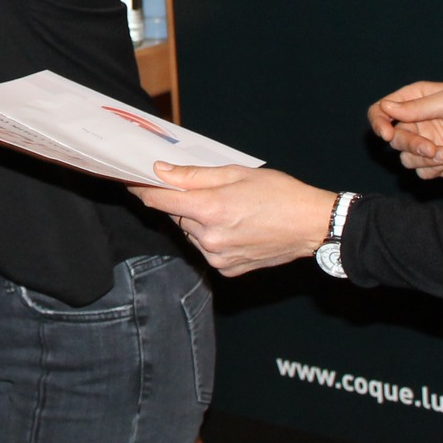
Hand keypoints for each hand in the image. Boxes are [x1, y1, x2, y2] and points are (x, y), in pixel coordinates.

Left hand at [130, 165, 337, 275]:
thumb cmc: (279, 194)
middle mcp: (209, 238)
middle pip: (176, 216)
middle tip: (204, 191)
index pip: (159, 201)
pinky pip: (206, 249)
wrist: (311, 225)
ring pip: (190, 233)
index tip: (131, 181)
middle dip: (181, 202)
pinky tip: (234, 227)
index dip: (142, 189)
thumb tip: (160, 172)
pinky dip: (211, 237)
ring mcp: (218, 257)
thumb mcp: (235, 174)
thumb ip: (194, 176)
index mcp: (210, 210)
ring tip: (229, 210)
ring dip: (197, 221)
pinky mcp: (227, 269)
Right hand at [368, 81, 442, 178]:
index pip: (382, 110)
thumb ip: (416, 107)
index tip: (386, 134)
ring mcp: (427, 144)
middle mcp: (418, 123)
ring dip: (423, 158)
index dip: (379, 122)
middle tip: (429, 147)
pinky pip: (421, 172)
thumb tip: (385, 108)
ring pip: (405, 158)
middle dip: (410, 144)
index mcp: (416, 101)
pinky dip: (433, 169)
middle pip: (395, 138)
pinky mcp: (438, 164)